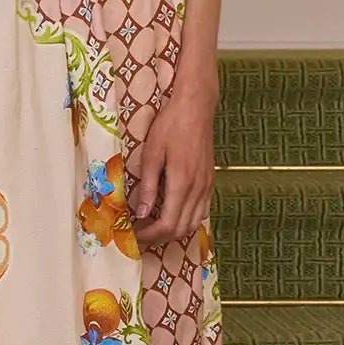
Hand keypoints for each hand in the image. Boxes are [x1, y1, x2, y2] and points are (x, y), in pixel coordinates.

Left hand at [131, 71, 217, 245]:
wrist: (196, 107)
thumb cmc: (170, 125)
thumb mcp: (152, 154)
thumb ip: (149, 186)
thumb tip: (142, 214)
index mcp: (182, 183)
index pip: (167, 225)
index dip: (148, 235)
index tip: (132, 234)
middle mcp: (198, 189)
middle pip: (181, 229)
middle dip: (158, 237)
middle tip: (138, 233)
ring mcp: (207, 186)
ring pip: (193, 224)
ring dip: (173, 231)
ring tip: (152, 226)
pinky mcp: (210, 181)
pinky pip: (202, 212)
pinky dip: (186, 220)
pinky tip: (172, 213)